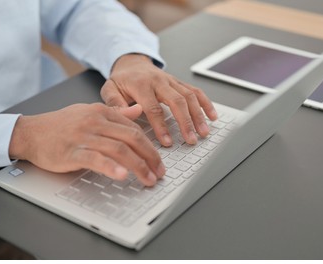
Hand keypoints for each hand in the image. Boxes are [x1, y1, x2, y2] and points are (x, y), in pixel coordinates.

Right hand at [8, 103, 164, 185]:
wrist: (30, 132)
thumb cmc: (60, 125)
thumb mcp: (89, 112)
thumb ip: (115, 112)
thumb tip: (138, 110)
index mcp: (101, 112)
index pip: (133, 128)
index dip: (150, 145)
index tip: (158, 160)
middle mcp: (95, 122)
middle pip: (132, 138)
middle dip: (150, 156)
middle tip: (160, 172)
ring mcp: (84, 136)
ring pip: (119, 149)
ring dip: (138, 166)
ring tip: (148, 179)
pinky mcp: (72, 152)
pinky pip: (96, 159)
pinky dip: (111, 167)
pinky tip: (122, 175)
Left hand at [100, 54, 217, 146]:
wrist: (131, 62)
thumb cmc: (121, 80)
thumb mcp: (109, 89)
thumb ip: (115, 104)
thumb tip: (129, 114)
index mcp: (141, 84)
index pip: (153, 108)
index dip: (161, 126)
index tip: (167, 142)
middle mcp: (159, 81)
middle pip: (177, 101)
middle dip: (186, 122)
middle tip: (191, 140)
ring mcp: (171, 81)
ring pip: (189, 96)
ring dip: (198, 115)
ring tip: (203, 132)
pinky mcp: (179, 82)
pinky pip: (195, 91)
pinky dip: (206, 103)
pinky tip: (212, 116)